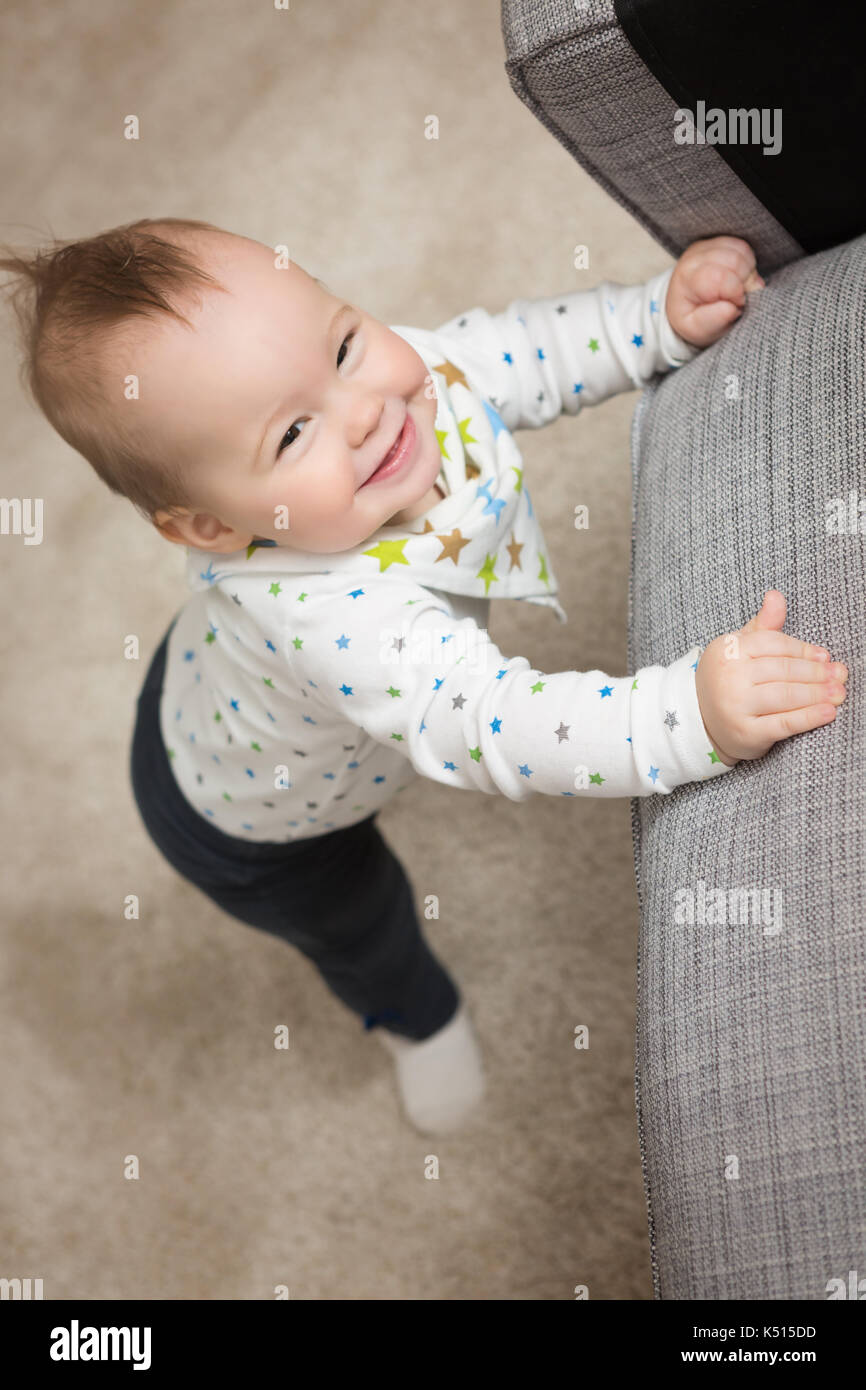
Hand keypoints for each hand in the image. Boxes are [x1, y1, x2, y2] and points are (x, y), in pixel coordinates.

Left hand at [666, 236, 764, 347]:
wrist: (685, 306)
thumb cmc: (693, 320)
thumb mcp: (697, 330)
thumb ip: (713, 321)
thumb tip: (732, 308)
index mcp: (686, 279)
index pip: (719, 277)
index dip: (735, 293)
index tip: (736, 306)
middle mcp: (694, 257)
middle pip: (734, 260)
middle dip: (744, 282)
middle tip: (738, 299)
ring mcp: (706, 246)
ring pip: (741, 251)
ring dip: (747, 273)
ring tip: (738, 289)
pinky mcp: (718, 242)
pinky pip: (743, 247)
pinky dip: (747, 264)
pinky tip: (739, 278)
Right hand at [695, 590, 847, 765]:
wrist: (701, 721)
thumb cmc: (728, 680)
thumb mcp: (739, 648)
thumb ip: (762, 625)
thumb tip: (776, 595)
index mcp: (728, 650)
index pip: (774, 645)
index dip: (803, 651)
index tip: (825, 657)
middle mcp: (729, 676)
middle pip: (783, 670)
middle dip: (817, 673)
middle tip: (841, 675)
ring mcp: (735, 705)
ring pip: (786, 695)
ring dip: (817, 694)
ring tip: (839, 693)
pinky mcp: (746, 732)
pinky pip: (783, 723)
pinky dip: (808, 717)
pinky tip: (827, 712)